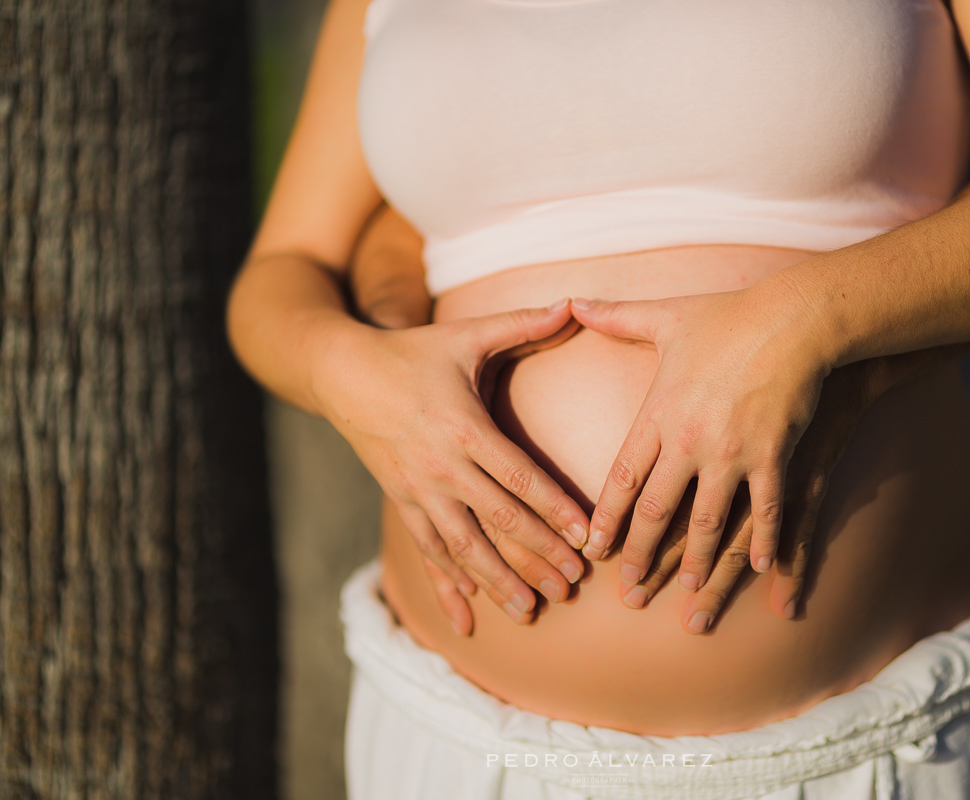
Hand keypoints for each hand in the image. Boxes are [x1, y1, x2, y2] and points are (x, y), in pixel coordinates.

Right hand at [311, 301, 589, 624]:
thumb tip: (575, 303)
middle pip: (497, 520)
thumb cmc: (412, 353)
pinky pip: (427, 552)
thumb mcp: (464, 336)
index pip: (517, 476)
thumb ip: (522, 324)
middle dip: (536, 555)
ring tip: (531, 610)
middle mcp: (440, 466)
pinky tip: (466, 620)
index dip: (552, 508)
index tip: (584, 537)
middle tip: (571, 585)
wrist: (340, 373)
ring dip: (497, 581)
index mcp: (463, 427)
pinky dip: (446, 585)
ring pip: (462, 547)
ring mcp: (417, 490)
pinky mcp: (400, 503)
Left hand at [570, 283, 836, 595]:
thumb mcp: (667, 315)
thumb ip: (615, 317)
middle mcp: (688, 439)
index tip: (595, 548)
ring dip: (696, 559)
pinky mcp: (774, 455)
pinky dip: (762, 541)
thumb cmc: (729, 316)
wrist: (793, 317)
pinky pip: (766, 509)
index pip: (621, 477)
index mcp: (659, 412)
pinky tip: (758, 567)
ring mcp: (732, 452)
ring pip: (707, 519)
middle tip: (631, 588)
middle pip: (656, 510)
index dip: (607, 518)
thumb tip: (572, 302)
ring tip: (689, 590)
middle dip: (642, 553)